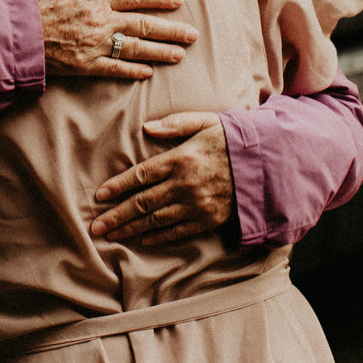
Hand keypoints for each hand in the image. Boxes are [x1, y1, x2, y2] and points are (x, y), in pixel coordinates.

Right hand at [36, 0, 196, 79]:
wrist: (16, 31)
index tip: (178, 1)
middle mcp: (103, 21)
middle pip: (144, 25)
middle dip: (171, 30)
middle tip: (192, 35)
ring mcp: (96, 44)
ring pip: (136, 48)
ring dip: (160, 51)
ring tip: (179, 54)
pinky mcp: (86, 64)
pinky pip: (116, 69)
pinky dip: (133, 71)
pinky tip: (148, 72)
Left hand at [88, 113, 232, 246]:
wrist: (267, 165)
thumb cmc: (232, 140)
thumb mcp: (206, 122)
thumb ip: (175, 123)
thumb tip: (146, 126)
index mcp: (181, 158)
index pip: (141, 175)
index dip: (118, 186)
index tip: (99, 196)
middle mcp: (185, 184)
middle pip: (142, 202)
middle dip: (116, 216)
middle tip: (95, 227)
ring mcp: (197, 205)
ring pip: (156, 220)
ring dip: (131, 229)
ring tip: (112, 235)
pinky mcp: (209, 219)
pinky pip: (178, 231)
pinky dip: (159, 237)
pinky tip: (142, 240)